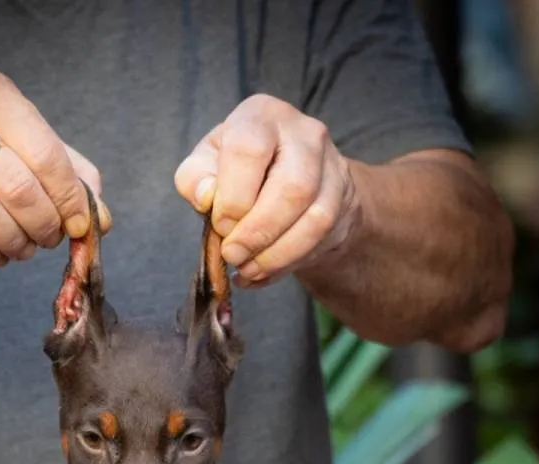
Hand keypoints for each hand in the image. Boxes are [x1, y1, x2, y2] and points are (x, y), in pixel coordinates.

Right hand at [0, 68, 109, 269]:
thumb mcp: (19, 136)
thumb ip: (67, 171)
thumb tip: (101, 220)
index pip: (47, 156)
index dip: (70, 201)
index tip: (79, 225)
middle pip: (18, 190)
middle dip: (44, 226)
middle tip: (48, 238)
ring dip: (16, 245)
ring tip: (23, 247)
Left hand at [174, 94, 358, 287]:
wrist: (287, 179)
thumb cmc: (238, 170)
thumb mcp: (207, 166)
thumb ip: (195, 179)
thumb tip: (206, 197)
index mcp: (262, 115)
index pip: (250, 150)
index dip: (233, 197)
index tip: (220, 226)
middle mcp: (305, 133)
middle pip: (292, 188)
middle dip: (258, 232)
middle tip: (233, 255)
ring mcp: (332, 166)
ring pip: (314, 218)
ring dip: (275, 254)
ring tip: (247, 269)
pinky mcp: (343, 200)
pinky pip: (320, 239)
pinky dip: (287, 263)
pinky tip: (262, 272)